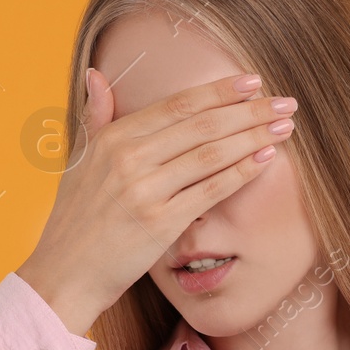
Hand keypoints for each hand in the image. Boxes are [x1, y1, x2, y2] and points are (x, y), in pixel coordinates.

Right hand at [17, 69, 297, 335]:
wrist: (64, 276)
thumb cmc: (75, 222)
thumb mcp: (79, 162)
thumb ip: (95, 117)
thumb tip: (96, 74)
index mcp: (112, 138)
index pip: (177, 105)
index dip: (219, 91)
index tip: (253, 82)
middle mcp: (128, 158)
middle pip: (202, 125)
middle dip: (249, 110)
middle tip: (285, 102)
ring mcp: (144, 191)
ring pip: (211, 154)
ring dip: (254, 136)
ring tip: (285, 125)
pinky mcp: (159, 224)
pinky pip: (210, 190)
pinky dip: (242, 171)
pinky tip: (266, 158)